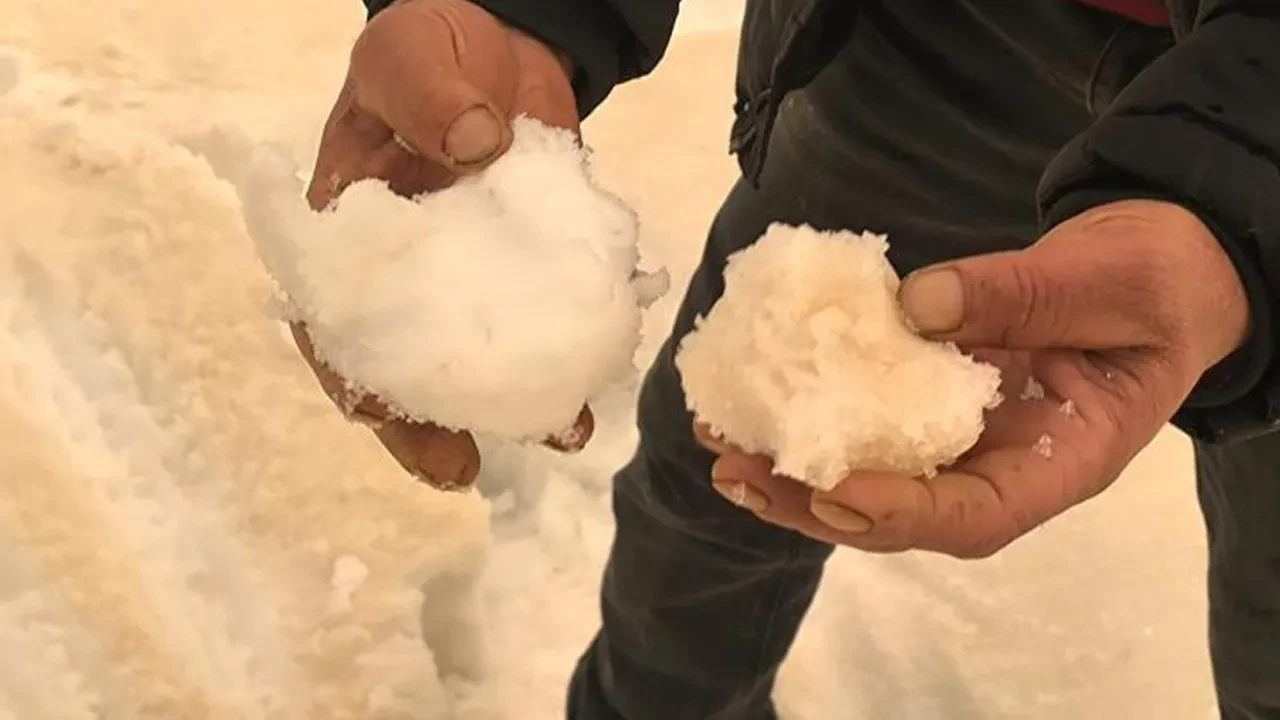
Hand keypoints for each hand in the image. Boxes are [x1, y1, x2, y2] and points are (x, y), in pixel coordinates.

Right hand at [297, 0, 588, 489]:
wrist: (505, 43)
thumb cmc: (431, 51)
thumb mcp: (408, 55)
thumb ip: (426, 94)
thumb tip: (472, 145)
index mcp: (352, 240)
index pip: (335, 326)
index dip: (351, 382)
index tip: (381, 421)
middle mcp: (412, 277)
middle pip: (407, 368)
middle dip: (429, 425)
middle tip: (462, 470)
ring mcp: (477, 280)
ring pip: (484, 359)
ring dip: (515, 405)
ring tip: (558, 432)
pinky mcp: (536, 269)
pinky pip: (550, 320)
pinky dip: (573, 351)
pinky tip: (600, 376)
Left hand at [703, 200, 1250, 556]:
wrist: (1151, 264)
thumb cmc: (1153, 278)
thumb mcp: (1108, 278)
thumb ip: (1027, 294)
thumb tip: (918, 306)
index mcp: (1061, 461)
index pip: (978, 515)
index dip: (902, 513)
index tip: (835, 490)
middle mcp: (1001, 463)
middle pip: (903, 510)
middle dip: (816, 500)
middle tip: (740, 473)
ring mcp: (962, 432)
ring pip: (873, 470)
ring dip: (793, 466)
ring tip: (721, 442)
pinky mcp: (932, 392)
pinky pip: (870, 412)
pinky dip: (813, 409)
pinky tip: (754, 393)